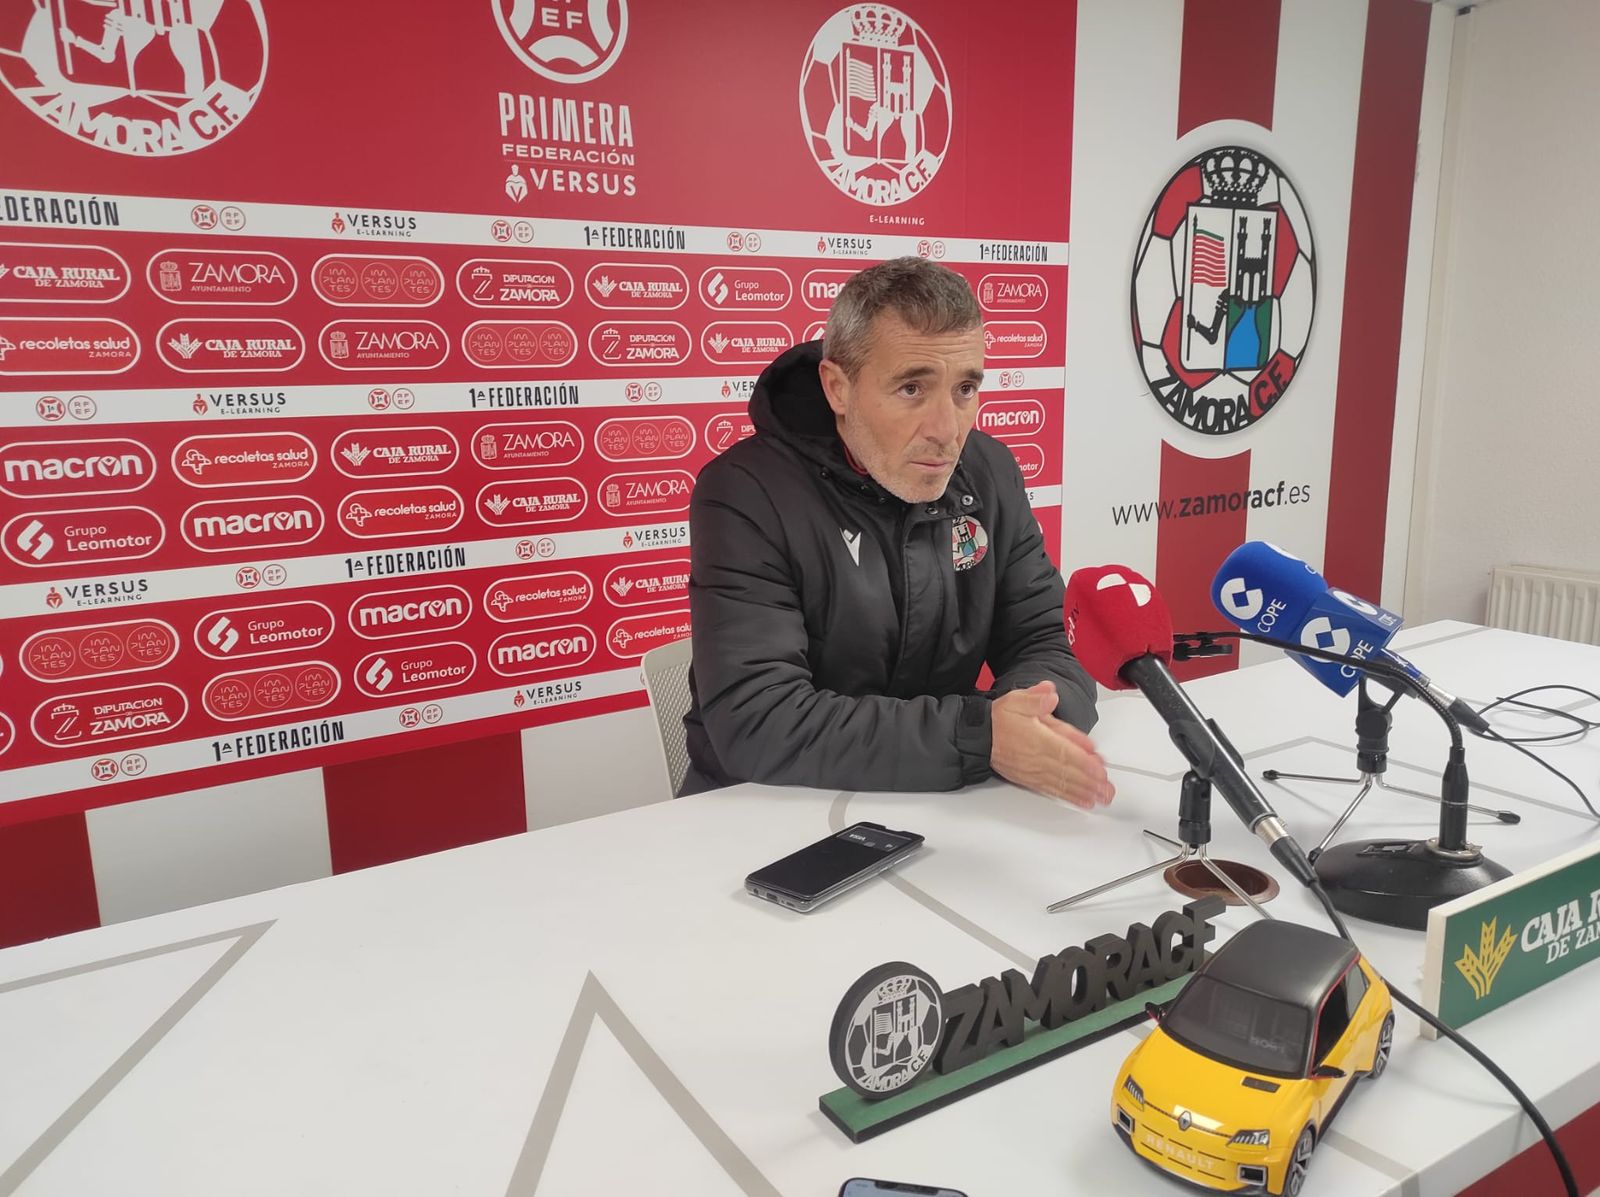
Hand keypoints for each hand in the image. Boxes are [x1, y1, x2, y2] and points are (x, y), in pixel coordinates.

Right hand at [990, 681, 1114, 809]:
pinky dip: (1068, 797)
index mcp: (1037, 738)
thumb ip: (1035, 698)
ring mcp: (1034, 772)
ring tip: (1100, 798)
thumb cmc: (999, 720)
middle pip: (1068, 772)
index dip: (1084, 762)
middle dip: (1090, 782)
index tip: (1100, 769)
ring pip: (1062, 784)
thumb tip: (1049, 693)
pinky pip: (1052, 791)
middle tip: (1107, 789)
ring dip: (1083, 792)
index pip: (1065, 752)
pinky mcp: (1030, 780)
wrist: (978, 737)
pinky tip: (1081, 800)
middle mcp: (1036, 759)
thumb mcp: (1016, 700)